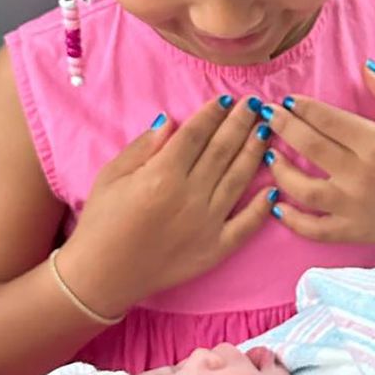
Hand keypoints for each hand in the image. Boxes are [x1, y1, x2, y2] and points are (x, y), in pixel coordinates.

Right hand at [56, 96, 272, 316]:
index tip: (228, 99)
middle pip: (222, 151)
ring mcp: (206, 224)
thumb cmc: (101, 222)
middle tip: (255, 103)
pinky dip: (261, 208)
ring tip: (266, 131)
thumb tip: (171, 120)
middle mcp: (189, 196)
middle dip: (240, 124)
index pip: (196, 135)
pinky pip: (245, 226)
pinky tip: (273, 189)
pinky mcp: (215, 250)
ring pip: (238, 180)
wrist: (101, 276)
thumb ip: (143, 147)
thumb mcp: (111, 176)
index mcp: (161, 175)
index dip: (213, 113)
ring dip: (255, 153)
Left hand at [264, 63, 374, 247]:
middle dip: (282, 127)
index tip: (286, 100)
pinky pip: (314, 229)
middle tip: (267, 116)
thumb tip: (365, 65)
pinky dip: (292, 220)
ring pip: (302, 189)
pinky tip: (277, 204)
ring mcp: (355, 206)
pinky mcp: (355, 231)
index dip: (301, 107)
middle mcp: (362, 174)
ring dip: (279, 170)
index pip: (326, 119)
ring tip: (269, 155)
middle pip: (309, 146)